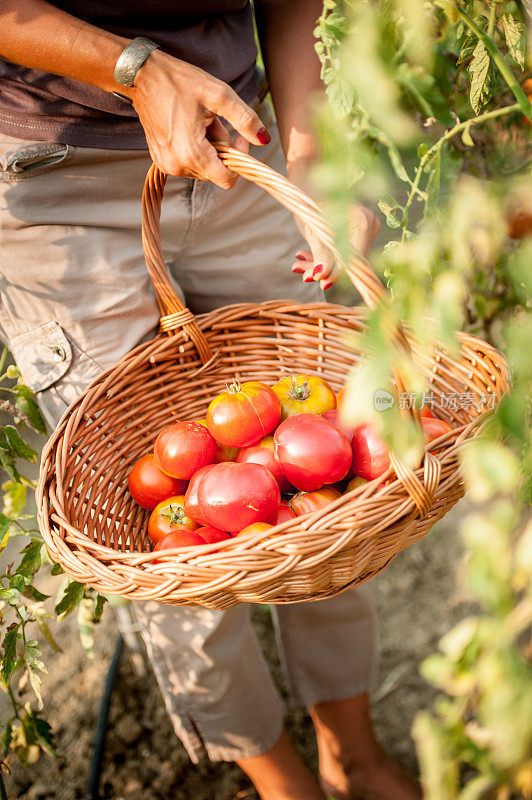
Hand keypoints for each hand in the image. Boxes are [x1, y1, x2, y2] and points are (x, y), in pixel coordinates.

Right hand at [128, 51, 270, 187]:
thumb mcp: (219, 95)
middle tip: (213, 121)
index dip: (239, 160)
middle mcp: (177, 166)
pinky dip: (196, 148)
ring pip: (204, 168)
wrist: (141, 76)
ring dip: (209, 148)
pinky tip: (188, 126)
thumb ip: (245, 119)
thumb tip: (265, 139)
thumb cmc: (178, 82)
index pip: (227, 179)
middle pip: (216, 172)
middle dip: (222, 149)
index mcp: (191, 154)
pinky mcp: (162, 161)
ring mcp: (167, 165)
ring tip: (199, 120)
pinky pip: (190, 163)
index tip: (239, 137)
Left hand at [290, 205, 380, 290]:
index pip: (353, 258)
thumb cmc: (309, 201)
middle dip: (324, 269)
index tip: (319, 281)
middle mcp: (369, 225)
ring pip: (343, 258)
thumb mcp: (313, 230)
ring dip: (319, 264)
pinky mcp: (356, 233)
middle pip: (349, 259)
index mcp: (363, 221)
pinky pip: (340, 252)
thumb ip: (320, 254)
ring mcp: (364, 229)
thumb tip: (322, 275)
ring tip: (298, 264)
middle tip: (302, 273)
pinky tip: (304, 256)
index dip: (337, 273)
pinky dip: (322, 256)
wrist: (308, 182)